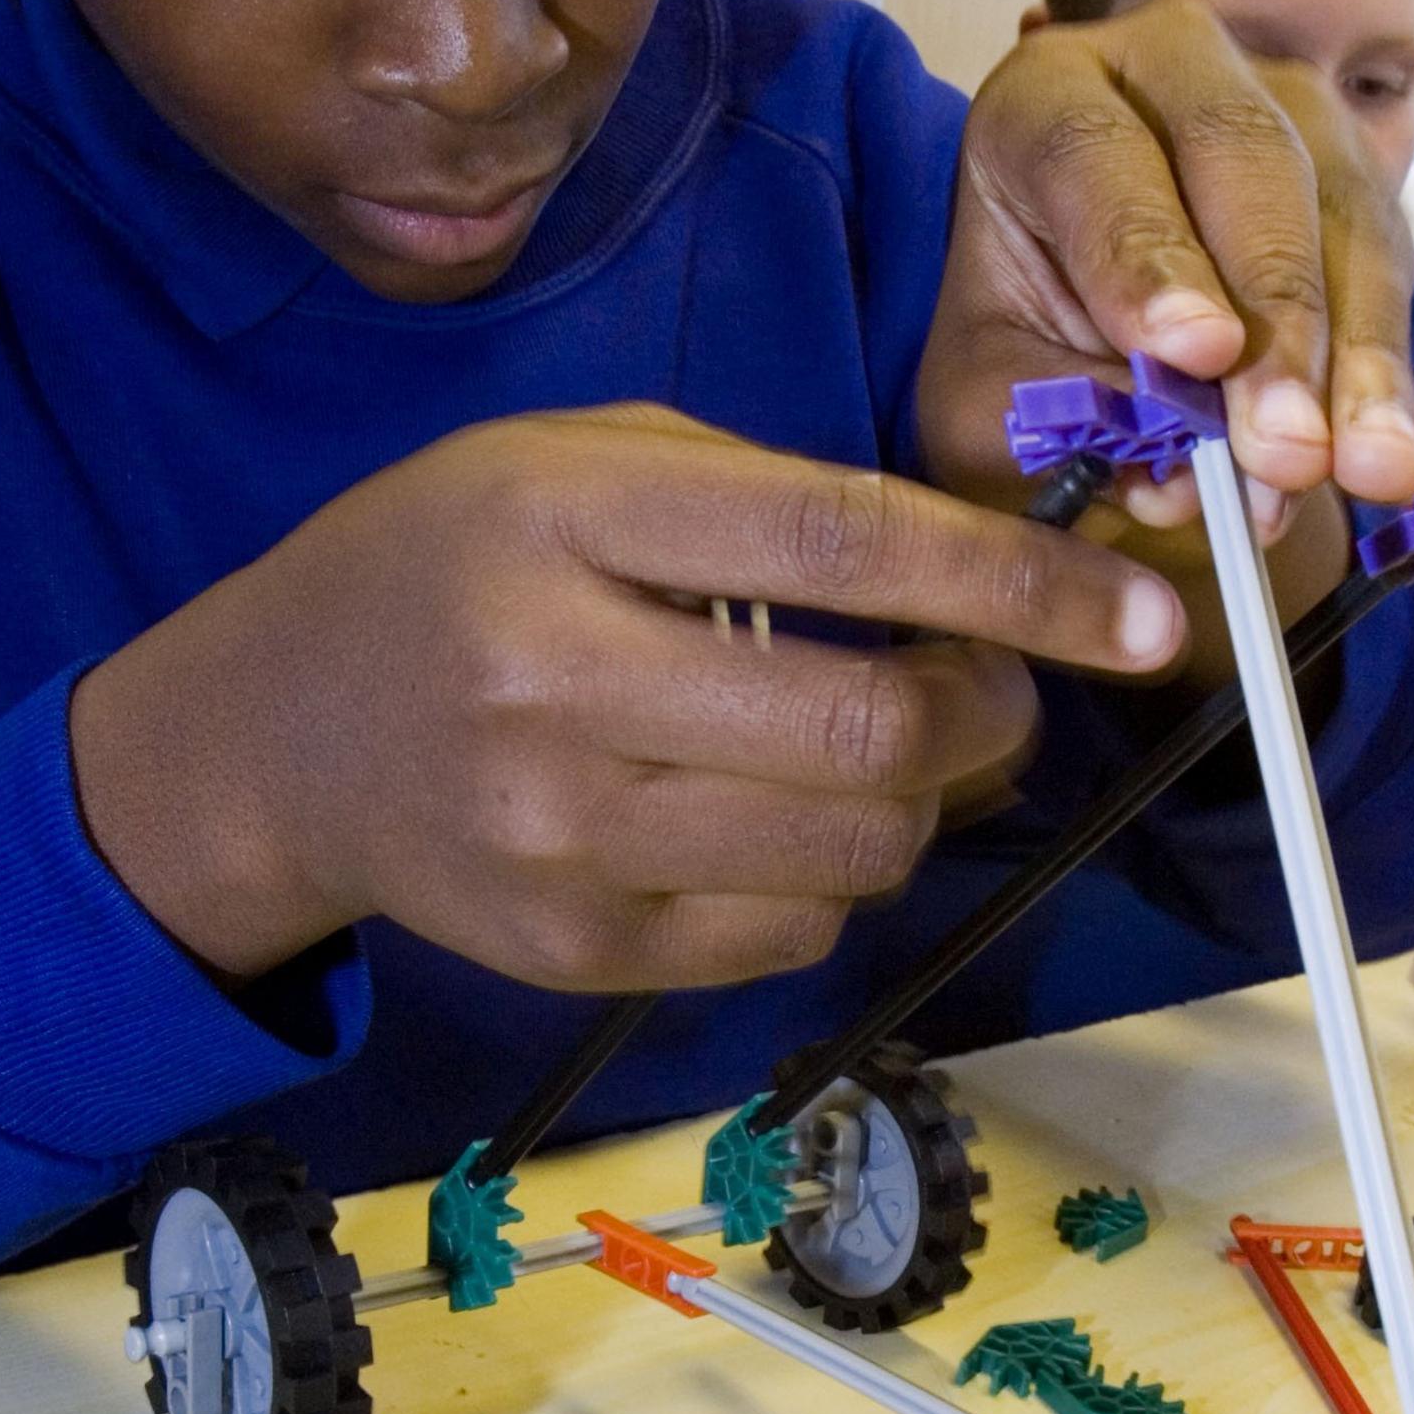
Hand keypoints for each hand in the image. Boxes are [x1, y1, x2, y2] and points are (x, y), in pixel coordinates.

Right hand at [70, 407, 1186, 990]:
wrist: (275, 734)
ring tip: (879, 749)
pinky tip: (772, 820)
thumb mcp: (585, 463)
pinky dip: (832, 880)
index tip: (1139, 617)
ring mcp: (560, 835)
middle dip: (986, 713)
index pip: (848, 549)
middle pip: (871, 733)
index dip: (1019, 589)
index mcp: (567, 519)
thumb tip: (987, 594)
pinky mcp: (573, 950)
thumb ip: (772, 500)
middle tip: (994, 687)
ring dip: (919, 804)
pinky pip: (791, 932)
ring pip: (854, 851)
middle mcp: (554, 679)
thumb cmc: (459, 562)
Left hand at [918, 0, 1413, 546]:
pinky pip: (1388, 258)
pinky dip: (1385, 367)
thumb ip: (1068, 414)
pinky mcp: (1354, 165)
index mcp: (1046, 94)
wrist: (1086, 316)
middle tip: (1287, 448)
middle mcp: (1171, 63)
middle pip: (1244, 157)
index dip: (1149, 255)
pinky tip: (1386, 451)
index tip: (1196, 354)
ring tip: (1366, 469)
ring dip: (1356, 355)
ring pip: (1340, 207)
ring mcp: (1283, 100)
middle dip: (1276, 320)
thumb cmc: (1027, 339)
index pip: (1095, 151)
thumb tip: (1180, 473)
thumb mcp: (999, 384)